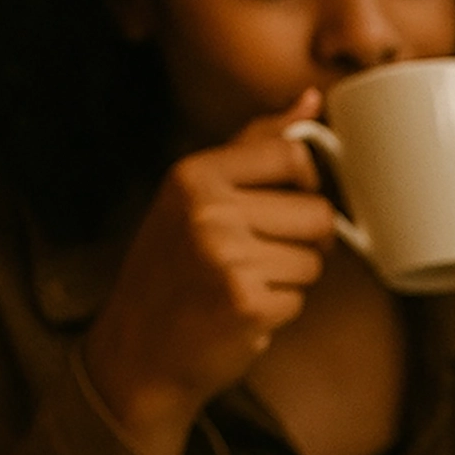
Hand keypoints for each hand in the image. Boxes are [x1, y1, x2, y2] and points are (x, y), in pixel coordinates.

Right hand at [82, 93, 334, 454]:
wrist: (137, 354)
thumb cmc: (172, 271)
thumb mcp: (194, 196)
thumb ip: (254, 145)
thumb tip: (311, 101)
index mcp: (194, 175)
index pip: (291, 154)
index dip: (306, 182)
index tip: (292, 200)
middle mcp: (207, 211)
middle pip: (316, 212)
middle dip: (302, 240)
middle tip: (261, 255)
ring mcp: (227, 259)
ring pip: (315, 260)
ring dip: (291, 278)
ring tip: (245, 284)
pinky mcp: (247, 304)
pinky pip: (301, 299)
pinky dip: (280, 311)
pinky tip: (241, 312)